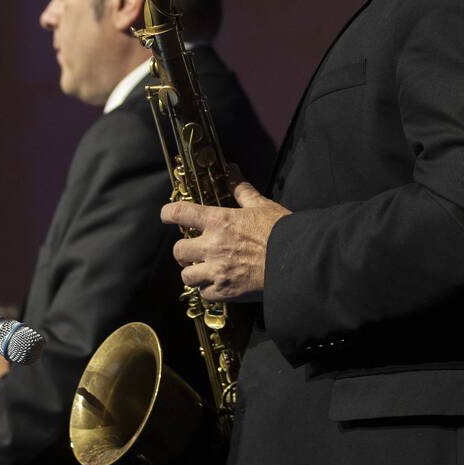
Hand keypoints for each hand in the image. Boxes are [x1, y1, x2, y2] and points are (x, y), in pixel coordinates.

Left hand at [161, 180, 290, 302]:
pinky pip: (203, 293)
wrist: (297, 261)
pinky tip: (217, 283)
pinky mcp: (225, 291)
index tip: (167, 215)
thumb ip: (241, 190)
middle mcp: (212, 246)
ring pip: (186, 275)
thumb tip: (232, 171)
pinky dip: (207, 289)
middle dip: (183, 250)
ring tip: (203, 269)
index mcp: (219, 222)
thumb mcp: (261, 206)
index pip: (180, 213)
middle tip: (193, 250)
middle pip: (178, 250)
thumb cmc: (281, 232)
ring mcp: (217, 271)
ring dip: (193, 272)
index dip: (168, 213)